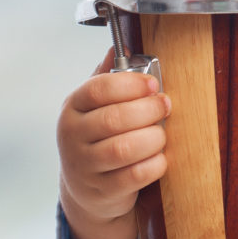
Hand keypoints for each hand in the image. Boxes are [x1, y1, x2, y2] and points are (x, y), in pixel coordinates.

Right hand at [57, 48, 169, 238]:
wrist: (87, 189)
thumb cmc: (99, 137)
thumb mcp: (96, 106)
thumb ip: (107, 77)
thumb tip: (116, 47)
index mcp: (72, 108)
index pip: (97, 89)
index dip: (130, 84)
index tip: (153, 84)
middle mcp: (72, 137)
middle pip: (114, 118)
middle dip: (148, 110)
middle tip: (165, 106)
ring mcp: (83, 167)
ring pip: (123, 148)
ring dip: (153, 138)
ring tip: (161, 133)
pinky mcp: (101, 192)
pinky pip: (134, 175)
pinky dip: (154, 164)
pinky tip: (159, 157)